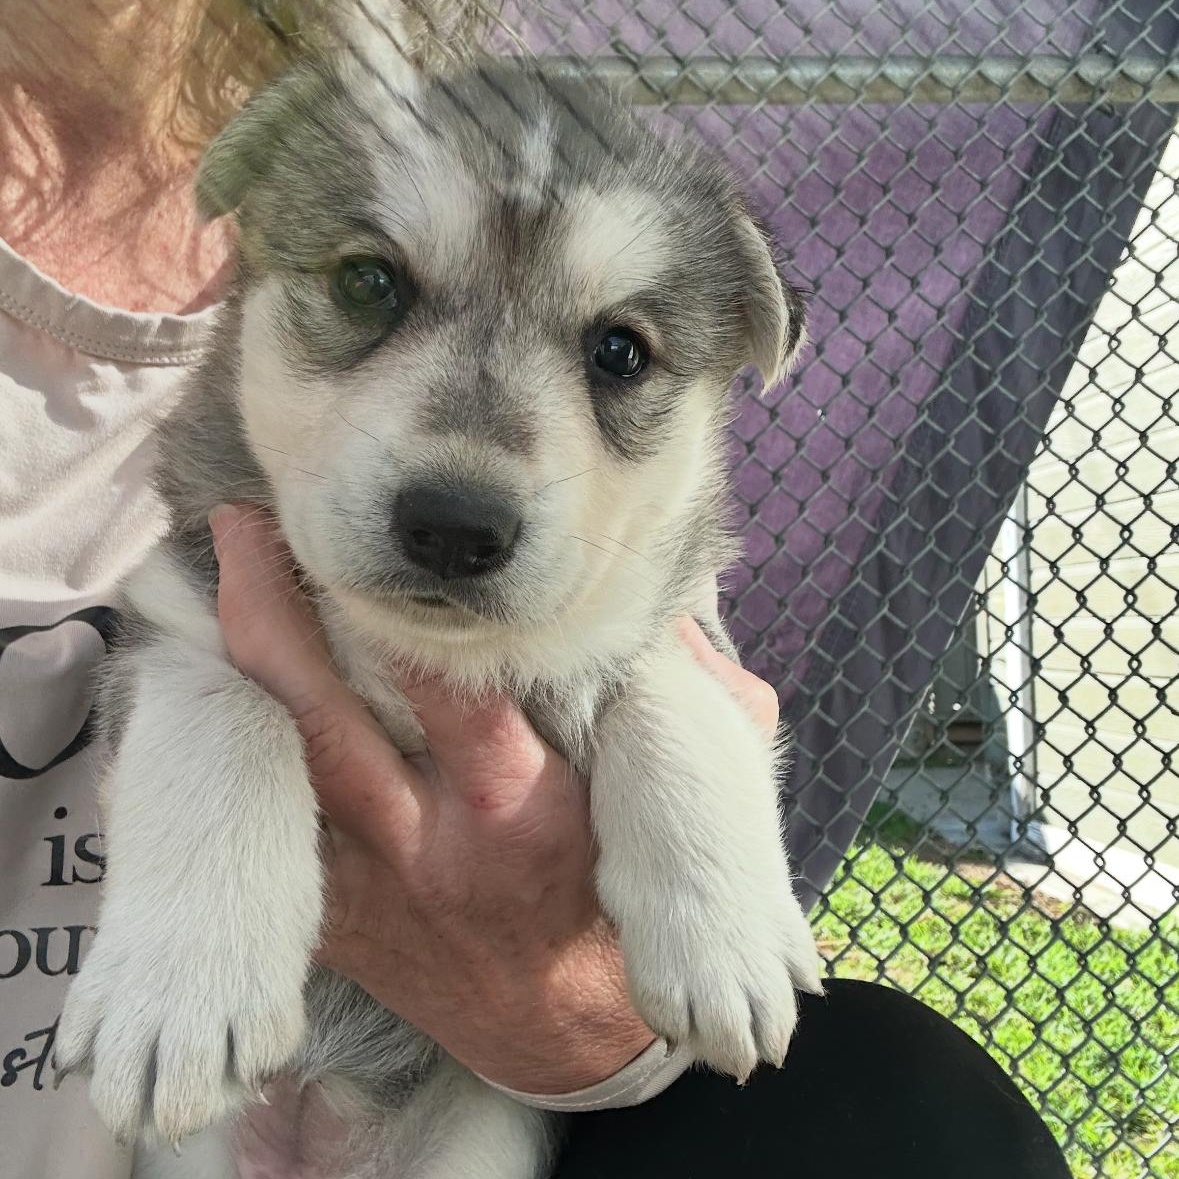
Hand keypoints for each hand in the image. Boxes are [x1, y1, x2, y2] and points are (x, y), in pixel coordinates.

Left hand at [209, 505, 780, 1094]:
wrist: (570, 1032)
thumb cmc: (627, 892)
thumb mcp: (695, 793)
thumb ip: (688, 692)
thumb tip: (663, 596)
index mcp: (527, 807)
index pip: (457, 692)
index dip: (405, 609)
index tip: (379, 533)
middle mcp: (432, 843)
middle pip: (330, 716)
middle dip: (278, 611)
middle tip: (249, 520)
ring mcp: (369, 885)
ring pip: (283, 762)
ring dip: (241, 662)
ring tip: (219, 573)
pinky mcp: (334, 918)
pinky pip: (264, 831)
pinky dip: (236, 752)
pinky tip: (211, 679)